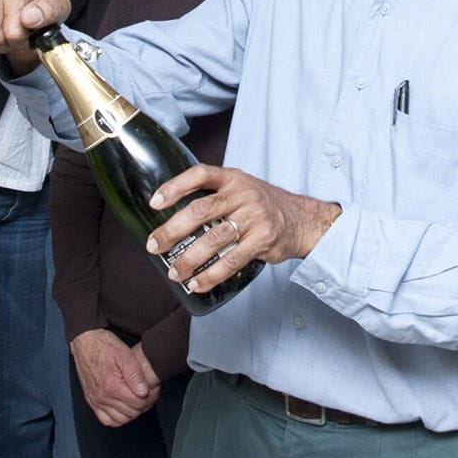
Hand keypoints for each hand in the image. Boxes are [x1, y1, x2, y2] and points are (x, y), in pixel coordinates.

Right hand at [69, 329, 158, 427]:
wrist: (86, 342)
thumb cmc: (105, 346)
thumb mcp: (125, 355)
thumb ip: (135, 375)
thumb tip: (144, 392)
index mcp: (111, 385)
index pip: (137, 403)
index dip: (149, 398)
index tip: (152, 390)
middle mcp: (102, 396)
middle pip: (130, 413)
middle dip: (142, 405)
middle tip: (148, 394)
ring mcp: (95, 400)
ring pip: (119, 419)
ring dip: (131, 413)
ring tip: (137, 400)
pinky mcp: (91, 401)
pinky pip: (106, 420)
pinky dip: (117, 418)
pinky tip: (124, 408)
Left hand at [144, 166, 341, 292]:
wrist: (302, 220)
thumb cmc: (263, 205)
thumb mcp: (241, 188)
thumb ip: (214, 196)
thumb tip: (172, 218)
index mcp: (233, 179)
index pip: (200, 174)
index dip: (175, 187)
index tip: (154, 203)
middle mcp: (243, 195)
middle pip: (201, 210)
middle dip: (172, 230)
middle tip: (154, 246)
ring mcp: (254, 218)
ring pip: (214, 239)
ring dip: (189, 259)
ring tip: (174, 272)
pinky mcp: (262, 241)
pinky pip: (231, 261)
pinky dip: (211, 275)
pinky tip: (197, 283)